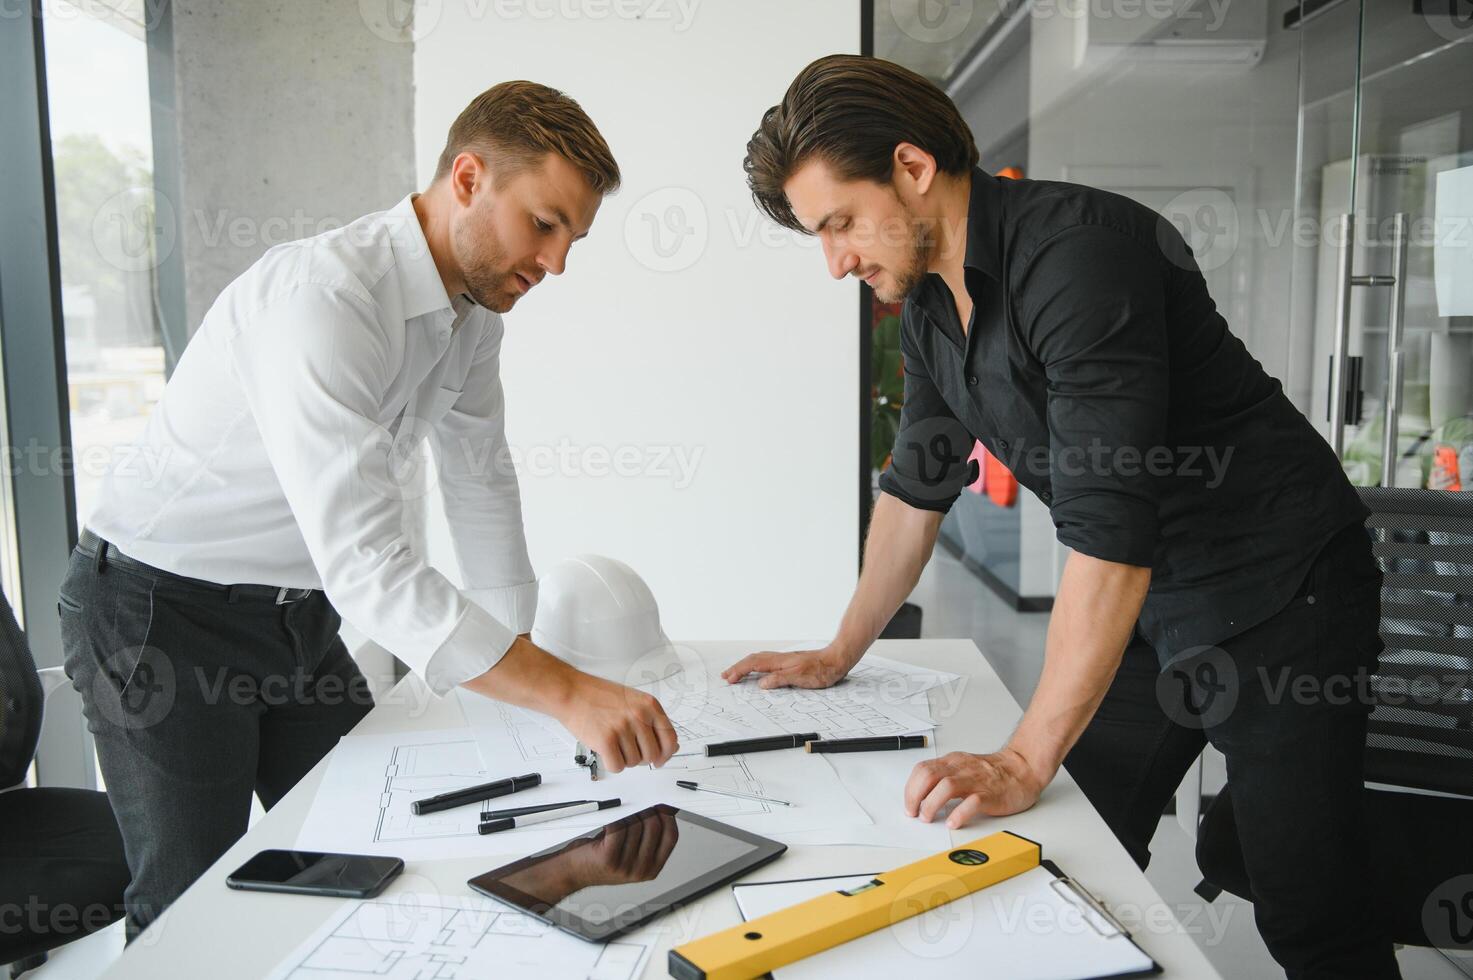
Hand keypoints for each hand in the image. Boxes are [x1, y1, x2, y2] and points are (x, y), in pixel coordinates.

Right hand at [554, 672, 679, 772]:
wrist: (572, 692)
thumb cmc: (598, 696)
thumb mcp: (633, 700)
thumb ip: (652, 721)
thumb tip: (670, 747)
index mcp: (649, 705)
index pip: (670, 738)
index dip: (666, 754)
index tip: (660, 759)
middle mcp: (639, 716)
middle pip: (653, 754)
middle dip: (641, 758)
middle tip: (628, 750)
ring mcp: (623, 728)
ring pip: (634, 762)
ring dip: (624, 758)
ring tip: (613, 742)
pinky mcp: (606, 741)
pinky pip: (617, 766)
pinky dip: (612, 764)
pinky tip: (606, 751)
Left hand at [579, 808, 679, 886]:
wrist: (575, 872)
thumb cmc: (602, 859)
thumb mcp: (632, 853)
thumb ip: (647, 837)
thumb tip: (661, 809)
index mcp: (652, 869)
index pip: (671, 838)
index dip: (668, 817)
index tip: (662, 805)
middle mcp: (640, 870)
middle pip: (654, 828)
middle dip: (647, 810)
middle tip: (641, 801)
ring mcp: (625, 866)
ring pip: (635, 826)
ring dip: (629, 813)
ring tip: (623, 812)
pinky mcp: (609, 859)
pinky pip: (618, 828)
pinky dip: (616, 817)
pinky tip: (613, 816)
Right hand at [721, 645, 857, 689]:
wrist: (836, 660)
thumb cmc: (821, 670)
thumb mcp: (800, 677)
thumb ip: (780, 679)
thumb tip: (761, 684)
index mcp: (779, 662)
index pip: (753, 664)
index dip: (740, 671)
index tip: (729, 678)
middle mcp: (780, 658)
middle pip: (753, 660)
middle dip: (738, 667)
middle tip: (726, 675)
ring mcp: (784, 659)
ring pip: (759, 659)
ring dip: (746, 665)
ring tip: (736, 672)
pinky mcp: (790, 662)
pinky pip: (766, 661)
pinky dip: (756, 665)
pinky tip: (759, 670)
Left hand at [903, 749, 1049, 828]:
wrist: (1022, 769)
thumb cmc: (992, 772)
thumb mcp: (962, 768)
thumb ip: (943, 777)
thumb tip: (921, 794)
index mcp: (952, 762)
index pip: (922, 770)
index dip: (911, 789)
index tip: (909, 804)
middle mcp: (961, 769)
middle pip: (929, 776)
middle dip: (915, 796)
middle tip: (914, 813)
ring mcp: (976, 781)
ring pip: (946, 786)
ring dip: (931, 804)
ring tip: (928, 818)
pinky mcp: (990, 794)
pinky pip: (972, 802)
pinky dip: (959, 814)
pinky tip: (953, 823)